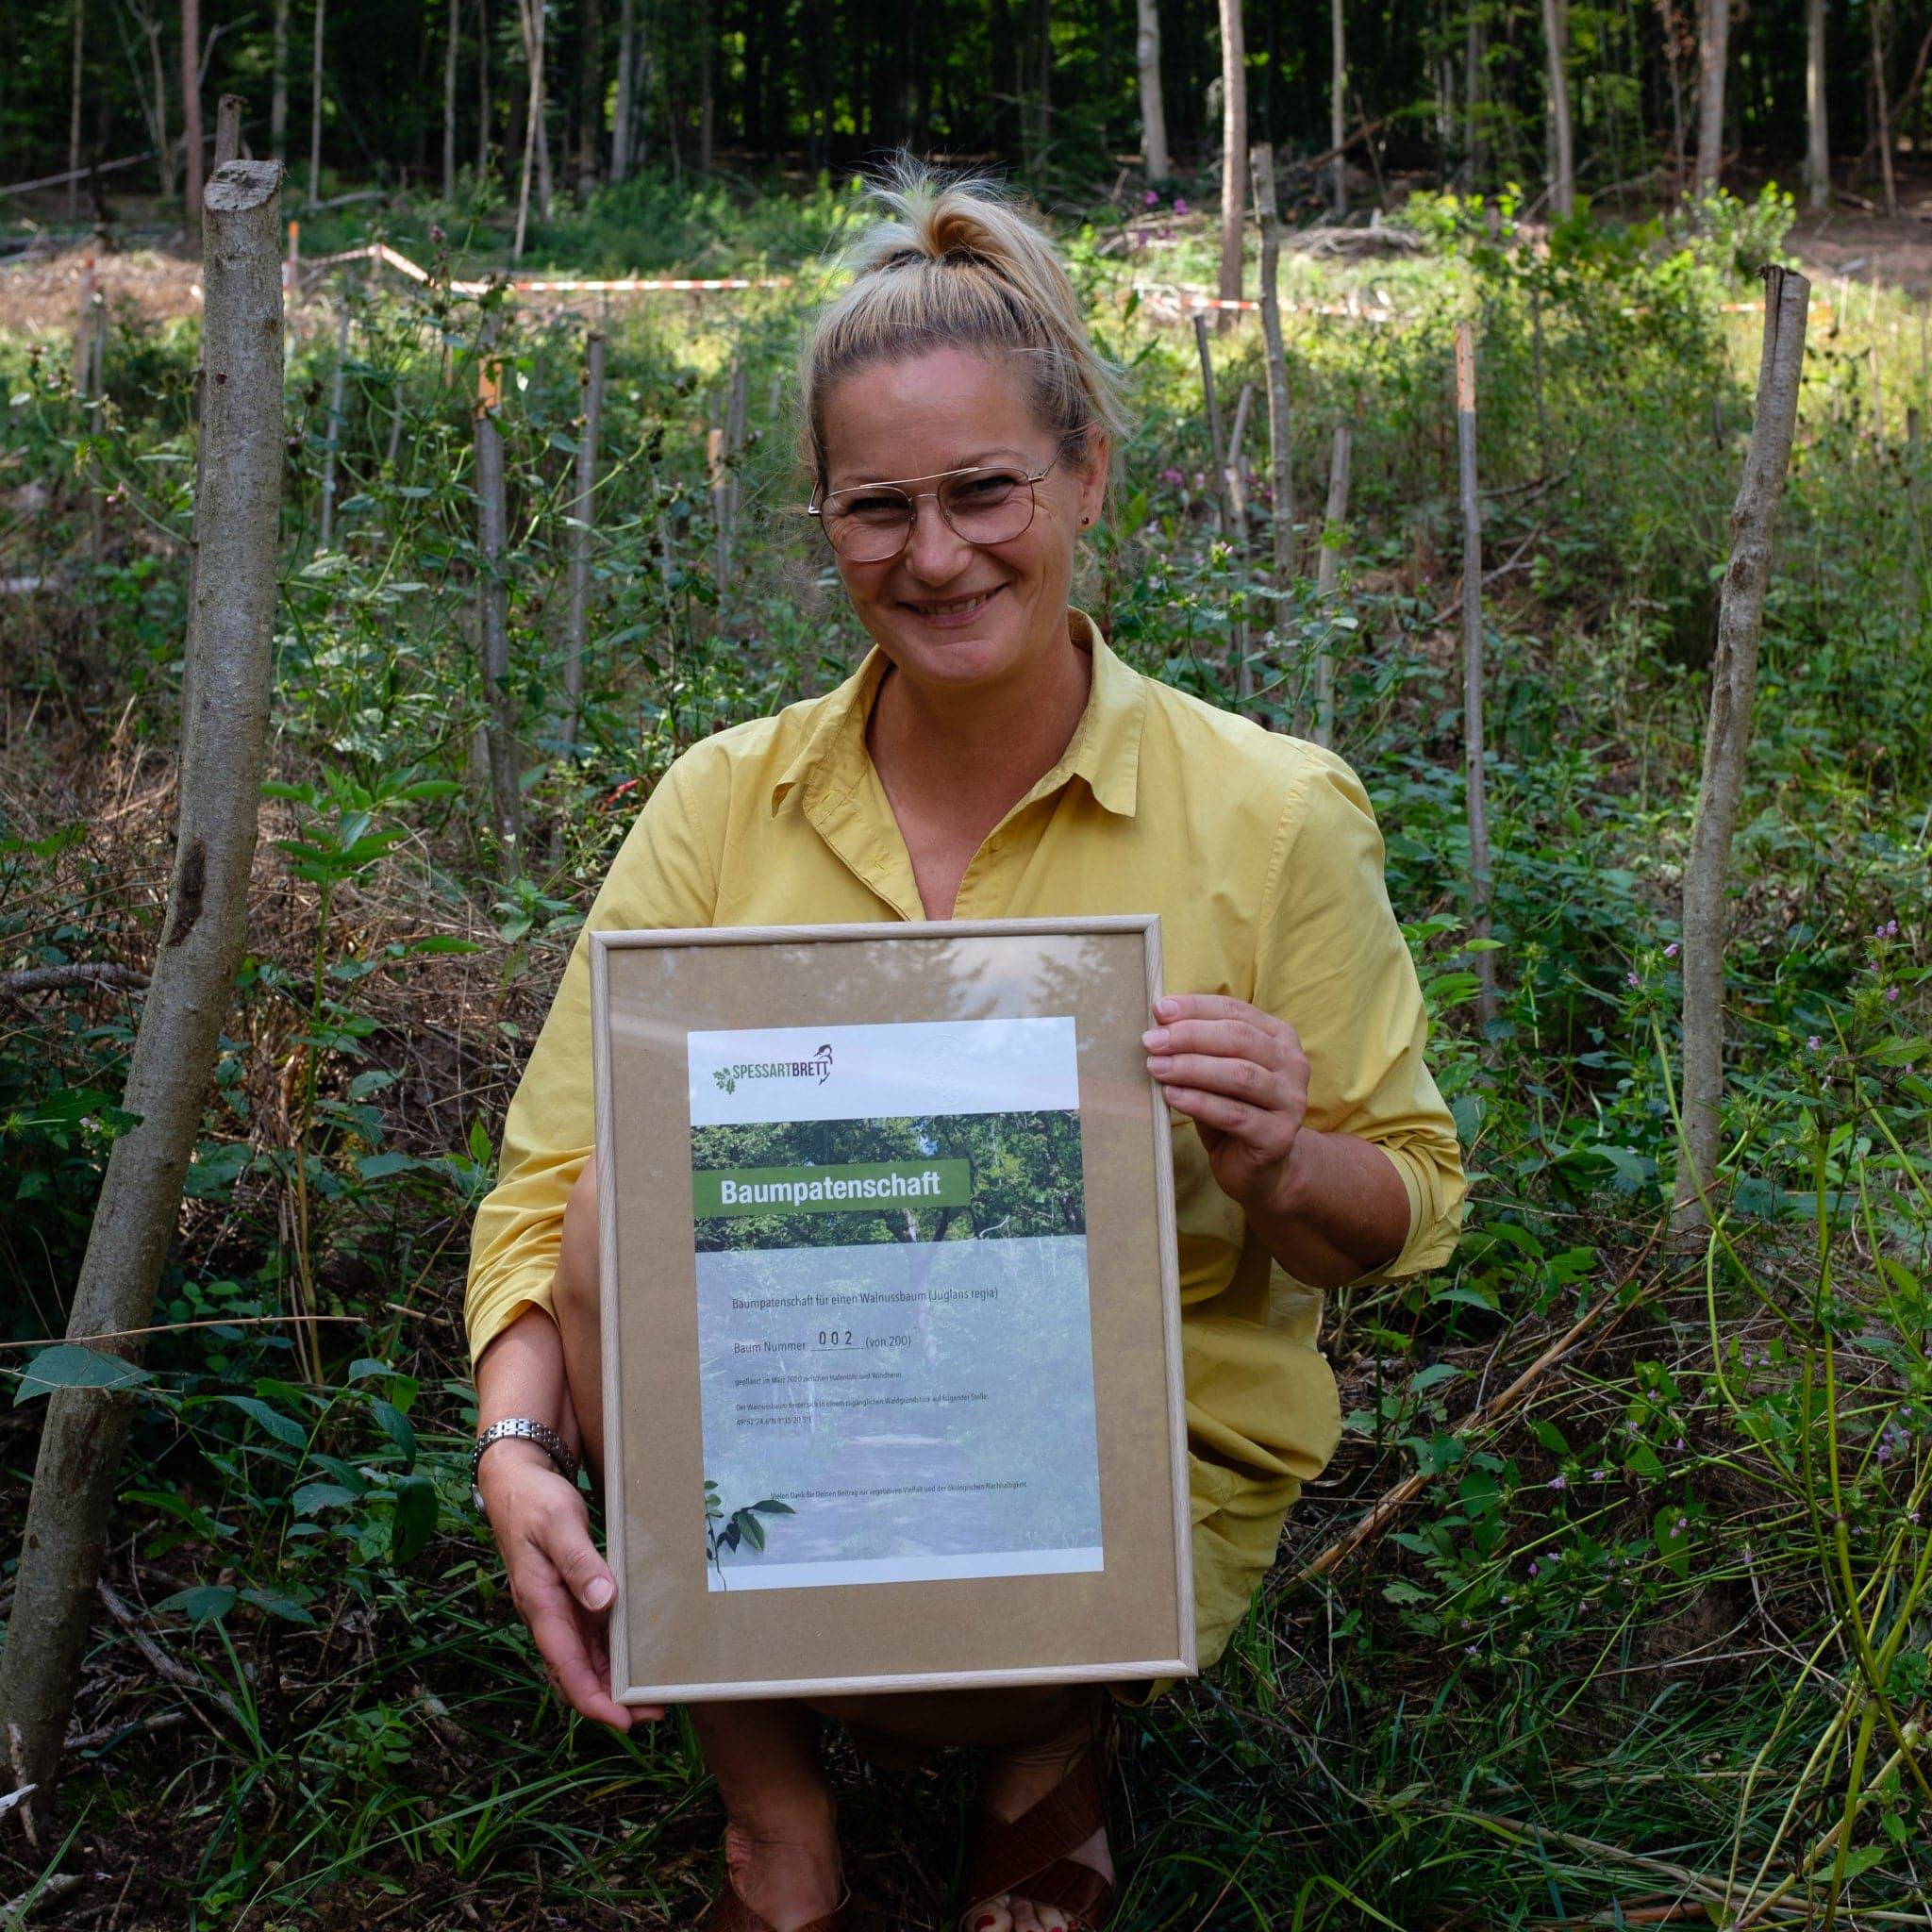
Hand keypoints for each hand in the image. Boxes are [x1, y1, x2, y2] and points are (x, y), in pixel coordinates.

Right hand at [478, 1438, 661, 1729]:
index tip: (625, 1721)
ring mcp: (556, 1607)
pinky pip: (587, 1636)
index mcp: (539, 1604)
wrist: (515, 1478)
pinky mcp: (566, 1595)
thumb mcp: (558, 1525)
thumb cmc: (535, 1500)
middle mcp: (546, 1614)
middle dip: (610, 1700)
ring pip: (583, 1659)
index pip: (566, 1667)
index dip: (594, 1699)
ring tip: (651, 1694)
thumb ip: (579, 1563)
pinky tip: (633, 1657)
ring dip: (612, 1680)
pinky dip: (609, 1654)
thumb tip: (603, 1602)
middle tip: (654, 1713)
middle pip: (576, 1673)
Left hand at [1143, 992, 1311, 1215]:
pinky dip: (1199, 1102)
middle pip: (1239, 1038)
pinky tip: (1171, 1096)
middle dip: (1190, 1036)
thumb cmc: (1233, 1110)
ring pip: (1239, 1075)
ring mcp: (1290, 1101)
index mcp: (1279, 1038)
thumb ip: (1198, 1048)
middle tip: (1152, 1041)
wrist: (1260, 1169)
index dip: (1195, 1008)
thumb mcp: (1216, 1072)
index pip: (1235, 1011)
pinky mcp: (1278, 1136)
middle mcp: (1292, 1065)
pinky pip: (1234, 1114)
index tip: (1159, 1010)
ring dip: (1191, 1068)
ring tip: (1156, 1067)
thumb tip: (1158, 1025)